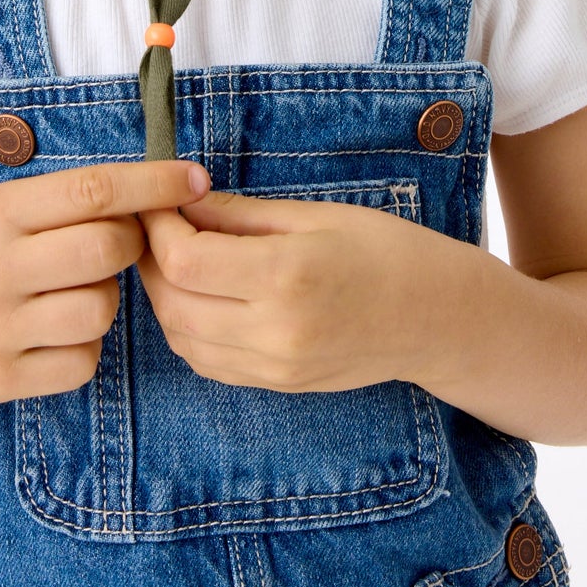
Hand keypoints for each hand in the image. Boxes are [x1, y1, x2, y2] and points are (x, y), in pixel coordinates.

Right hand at [0, 158, 208, 404]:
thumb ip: (54, 206)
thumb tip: (145, 200)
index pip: (94, 190)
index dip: (154, 185)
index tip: (195, 179)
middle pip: (107, 251)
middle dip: (128, 245)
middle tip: (113, 244)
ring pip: (101, 311)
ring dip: (104, 299)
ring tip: (70, 291)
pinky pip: (81, 363)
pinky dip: (82, 347)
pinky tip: (52, 331)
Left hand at [136, 190, 436, 393]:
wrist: (434, 317)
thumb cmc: (383, 249)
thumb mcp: (314, 214)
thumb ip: (240, 214)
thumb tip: (183, 203)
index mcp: (286, 276)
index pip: (185, 261)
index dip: (158, 228)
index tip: (159, 201)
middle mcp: (274, 331)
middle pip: (172, 303)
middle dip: (151, 260)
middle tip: (158, 225)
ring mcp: (274, 367)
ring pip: (181, 338)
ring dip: (164, 296)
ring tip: (176, 257)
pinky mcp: (275, 385)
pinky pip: (206, 362)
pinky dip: (186, 328)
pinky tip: (199, 296)